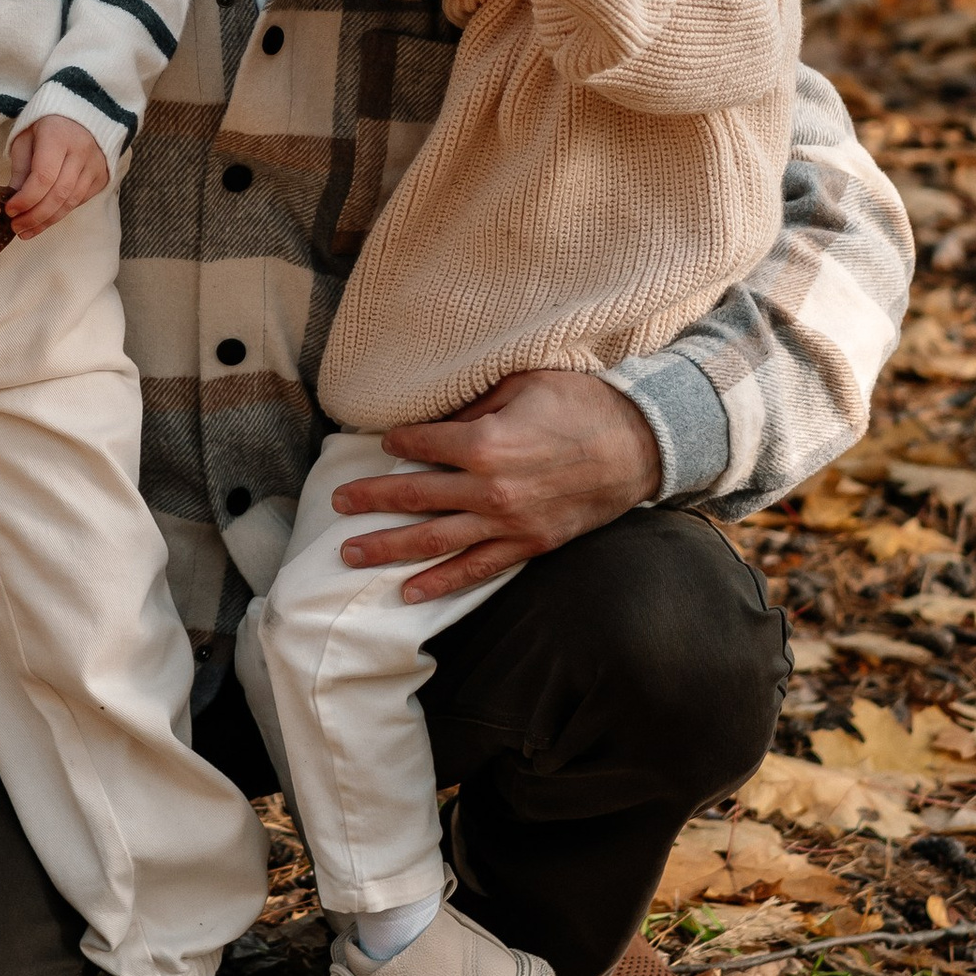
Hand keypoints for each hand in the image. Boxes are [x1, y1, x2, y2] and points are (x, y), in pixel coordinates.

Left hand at [5, 114, 110, 238]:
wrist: (84, 112)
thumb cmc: (48, 124)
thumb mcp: (27, 138)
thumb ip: (21, 168)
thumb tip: (13, 200)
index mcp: (59, 136)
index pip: (43, 176)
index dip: (26, 198)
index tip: (10, 211)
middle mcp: (81, 151)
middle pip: (58, 194)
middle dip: (35, 216)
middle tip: (16, 228)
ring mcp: (95, 165)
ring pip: (71, 202)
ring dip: (47, 221)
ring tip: (27, 231)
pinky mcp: (102, 176)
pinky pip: (81, 201)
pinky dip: (61, 213)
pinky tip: (45, 219)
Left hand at [330, 364, 663, 600]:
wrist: (639, 444)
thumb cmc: (581, 403)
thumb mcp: (523, 384)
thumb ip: (474, 403)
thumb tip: (436, 416)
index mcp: (485, 442)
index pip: (421, 446)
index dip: (397, 442)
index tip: (381, 442)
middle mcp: (490, 489)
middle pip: (414, 497)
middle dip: (371, 502)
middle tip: (337, 504)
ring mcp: (508, 523)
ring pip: (434, 541)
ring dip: (388, 548)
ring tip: (350, 554)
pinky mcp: (528, 545)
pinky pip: (476, 569)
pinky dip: (440, 581)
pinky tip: (407, 591)